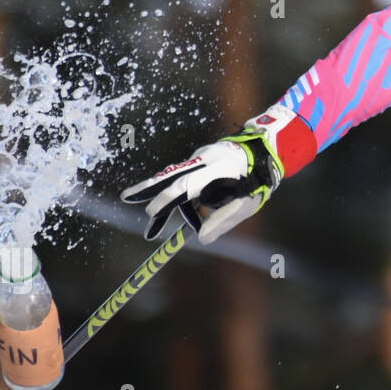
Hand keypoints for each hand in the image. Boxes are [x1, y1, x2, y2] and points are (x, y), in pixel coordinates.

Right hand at [121, 104, 308, 243]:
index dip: (168, 199)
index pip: (187, 184)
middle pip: (171, 175)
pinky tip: (171, 212)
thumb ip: (224, 221)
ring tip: (147, 223)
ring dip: (163, 201)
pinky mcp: (198, 162)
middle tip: (127, 198)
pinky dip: (178, 198)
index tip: (152, 213)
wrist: (263, 151)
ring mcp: (199, 159)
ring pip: (175, 180)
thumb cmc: (256, 181)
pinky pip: (185, 182)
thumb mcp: (246, 205)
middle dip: (148, 189)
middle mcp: (204, 160)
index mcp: (218, 169)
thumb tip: (200, 239)